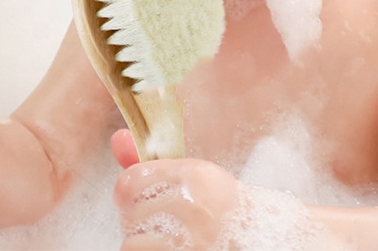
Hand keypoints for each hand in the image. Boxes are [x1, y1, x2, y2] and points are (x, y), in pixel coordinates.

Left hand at [111, 129, 239, 249]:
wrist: (261, 236)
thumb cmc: (216, 205)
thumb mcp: (189, 178)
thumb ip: (151, 165)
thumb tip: (116, 138)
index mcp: (194, 175)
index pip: (133, 179)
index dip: (124, 191)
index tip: (126, 199)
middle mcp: (195, 204)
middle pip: (130, 211)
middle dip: (133, 219)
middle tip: (148, 222)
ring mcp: (195, 239)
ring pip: (132, 241)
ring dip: (139, 242)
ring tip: (158, 239)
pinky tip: (163, 248)